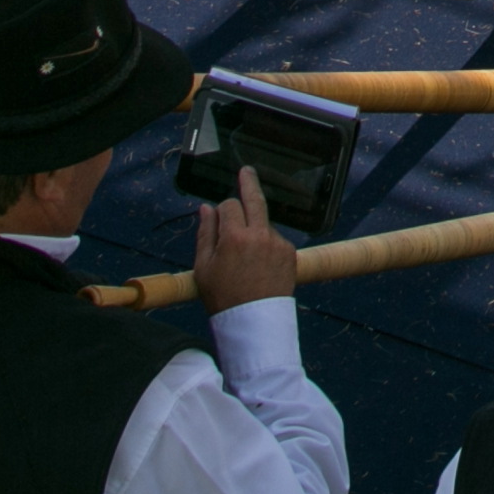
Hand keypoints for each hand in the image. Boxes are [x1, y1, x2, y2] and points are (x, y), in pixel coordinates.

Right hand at [192, 165, 292, 314]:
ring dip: (254, 229)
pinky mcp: (290, 254)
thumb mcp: (203, 268)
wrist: (254, 323)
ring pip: (263, 224)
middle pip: (255, 199)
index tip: (219, 213)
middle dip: (249, 182)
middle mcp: (259, 235)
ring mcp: (278, 243)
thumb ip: (205, 234)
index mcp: (235, 237)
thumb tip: (205, 208)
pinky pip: (274, 240)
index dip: (222, 209)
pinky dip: (266, 246)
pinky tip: (258, 266)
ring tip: (245, 259)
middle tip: (246, 171)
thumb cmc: (223, 298)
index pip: (229, 205)